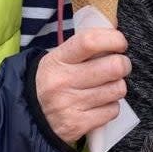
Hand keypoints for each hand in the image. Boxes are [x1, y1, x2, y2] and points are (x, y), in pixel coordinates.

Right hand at [35, 28, 129, 143]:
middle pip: (113, 67)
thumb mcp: (60, 58)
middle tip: (119, 66)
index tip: (120, 42)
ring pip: (117, 89)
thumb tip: (115, 26)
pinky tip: (100, 104)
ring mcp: (70, 105)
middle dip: (123, 64)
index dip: (113, 39)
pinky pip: (112, 111)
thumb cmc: (53, 80)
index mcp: (58, 59)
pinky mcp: (77, 125)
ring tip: (107, 86)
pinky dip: (111, 107)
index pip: (90, 41)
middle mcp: (62, 82)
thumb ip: (85, 45)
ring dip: (118, 86)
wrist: (29, 116)